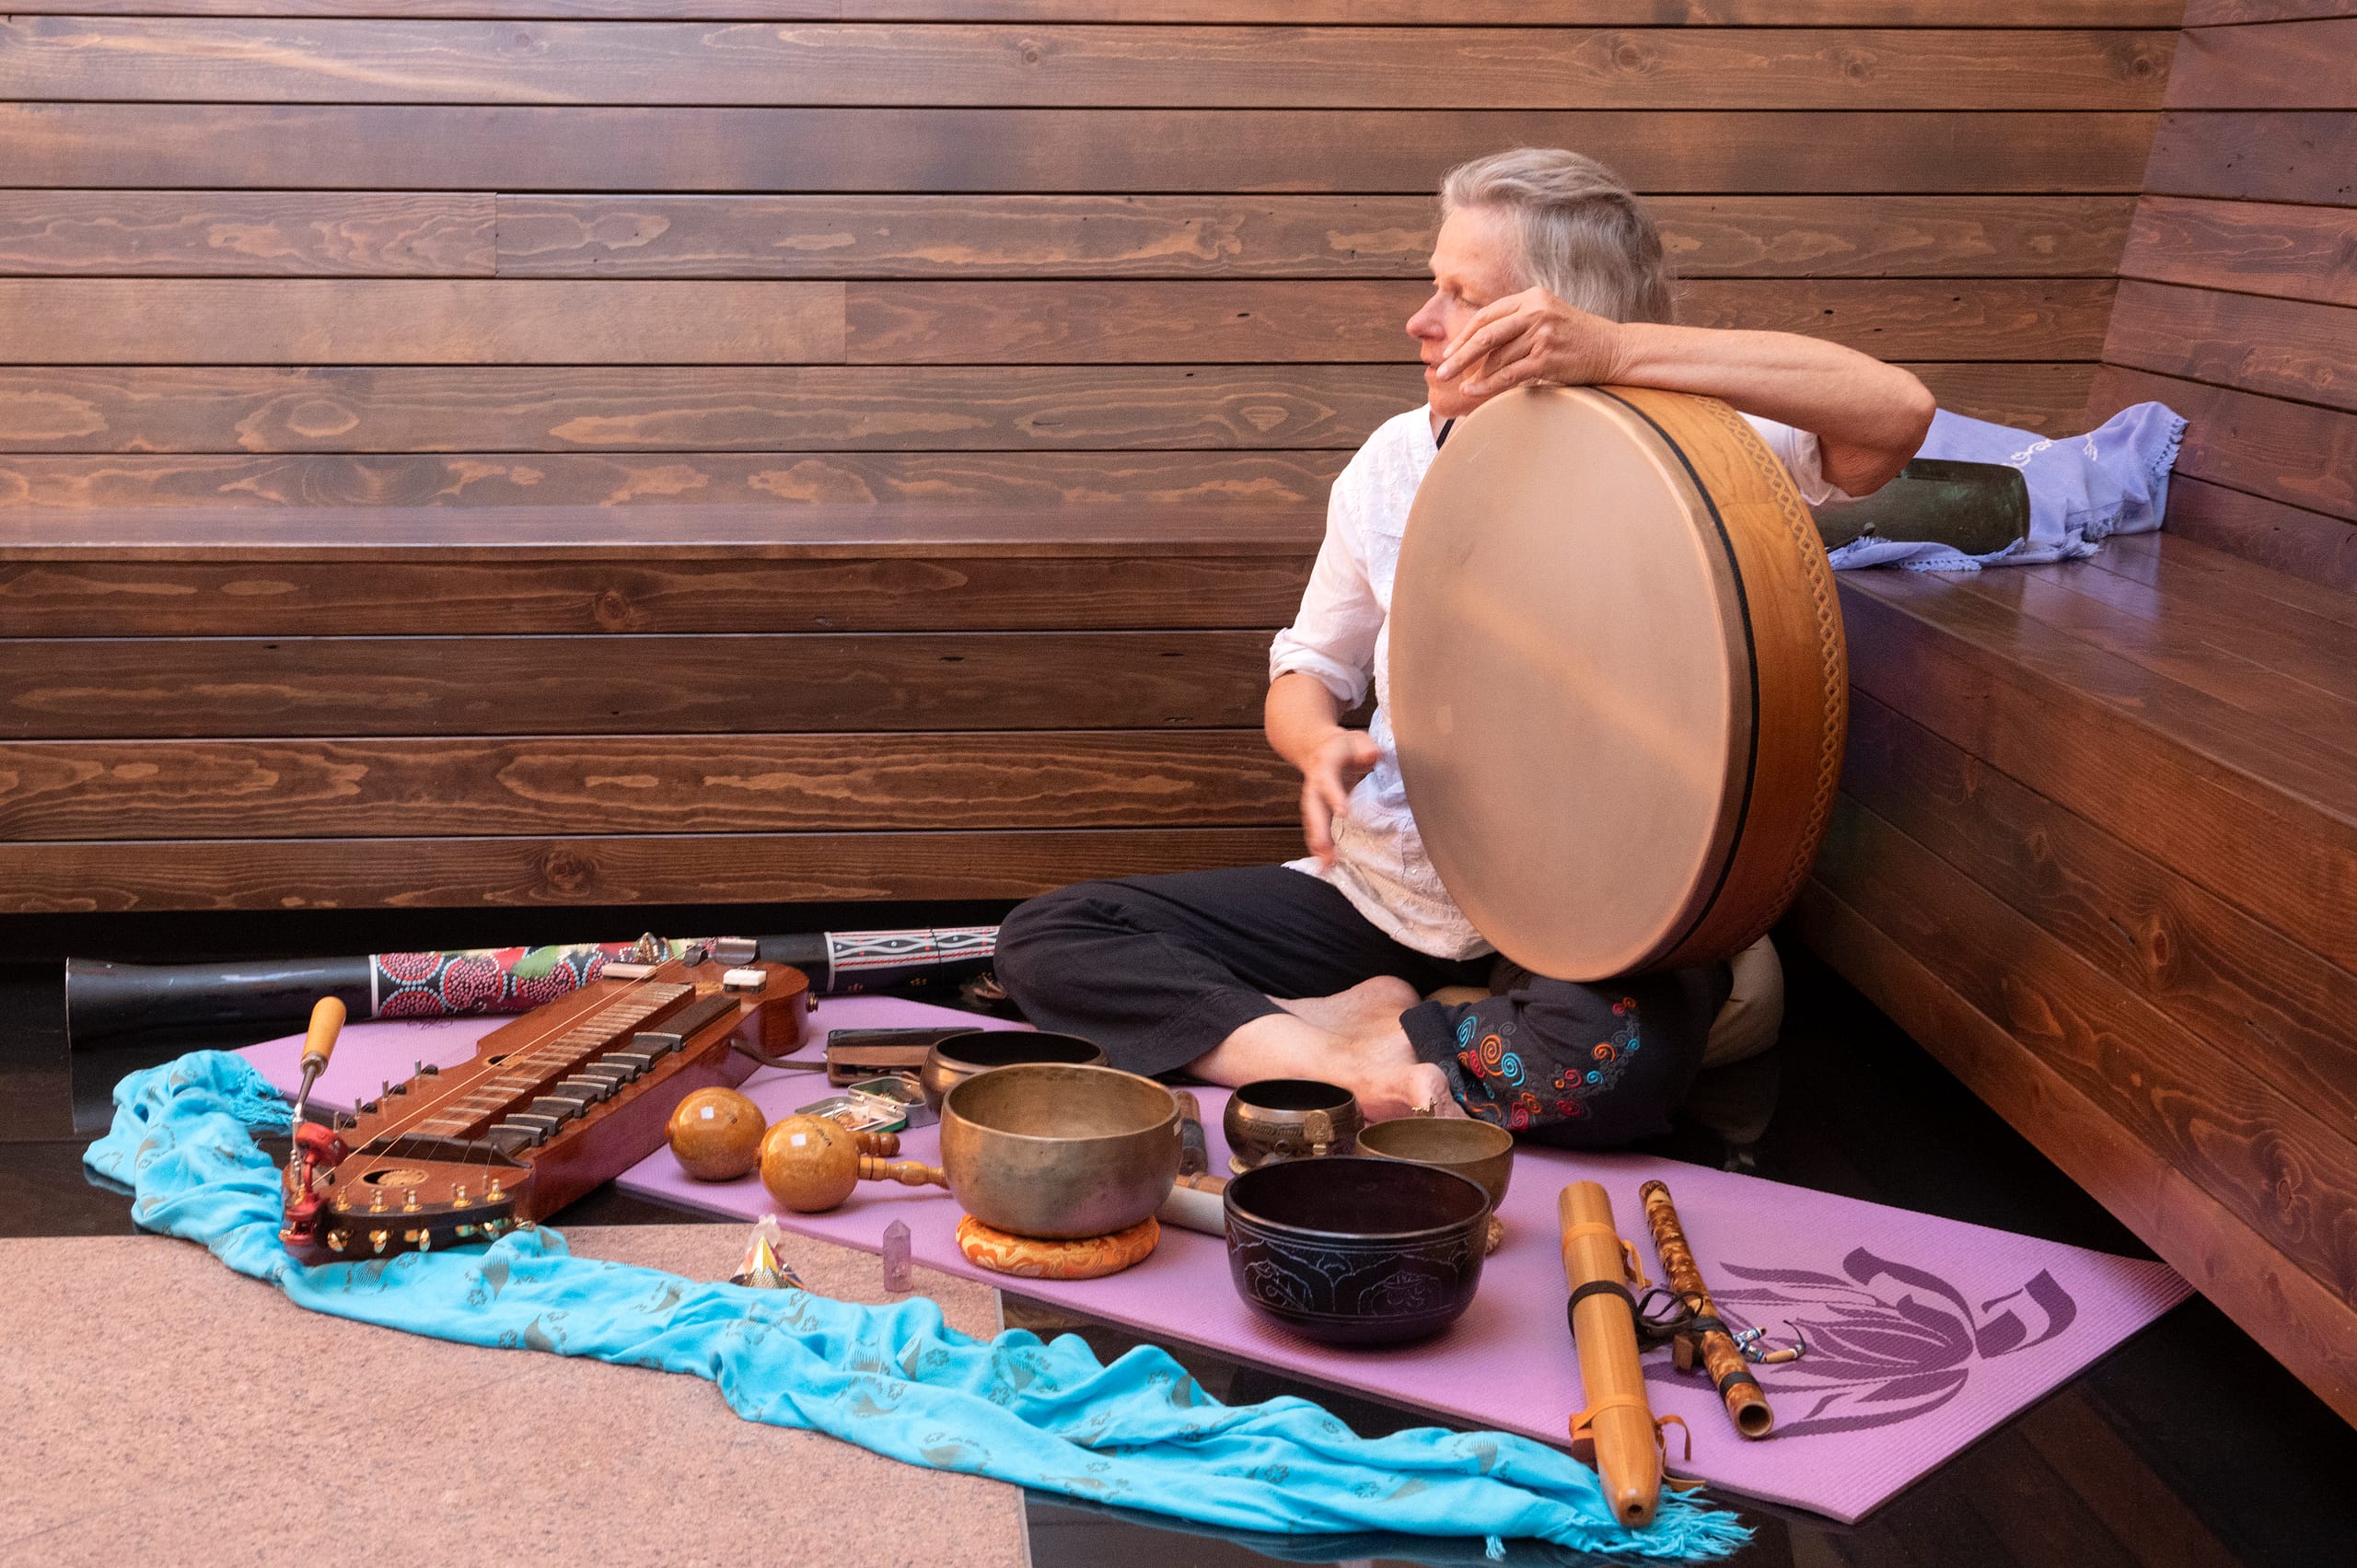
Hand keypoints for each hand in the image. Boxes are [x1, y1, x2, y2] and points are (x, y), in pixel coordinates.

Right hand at [1298, 729, 1379, 865]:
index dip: (1334, 796)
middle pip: (1313, 809)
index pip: (1328, 781)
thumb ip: (1365, 747)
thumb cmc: (1344, 747)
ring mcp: (1313, 801)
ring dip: (1318, 846)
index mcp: (1325, 765)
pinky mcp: (1318, 813)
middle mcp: (1314, 786)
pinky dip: (1320, 849)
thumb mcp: (1357, 740)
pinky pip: (1317, 831)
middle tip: (1327, 852)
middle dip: (1319, 831)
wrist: (1318, 748)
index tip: (1343, 812)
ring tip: (1326, 867)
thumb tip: (1372, 755)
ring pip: (1313, 824)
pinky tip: (1326, 867)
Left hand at [1434, 288, 1627, 399]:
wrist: (1613, 349)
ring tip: (1461, 387)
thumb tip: (1479, 346)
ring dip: (1475, 375)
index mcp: (1532, 297)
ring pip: (1496, 358)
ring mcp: (1542, 334)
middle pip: (1485, 334)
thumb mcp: (1548, 317)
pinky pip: (1508, 375)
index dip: (1465, 334)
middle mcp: (1536, 311)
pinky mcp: (1547, 358)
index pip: (1488, 315)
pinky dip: (1488, 386)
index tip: (1450, 351)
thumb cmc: (1577, 338)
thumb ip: (1518, 322)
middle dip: (1460, 354)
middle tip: (1442, 370)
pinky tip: (1474, 392)